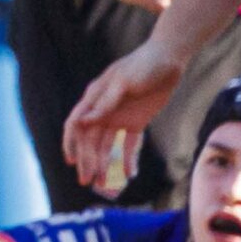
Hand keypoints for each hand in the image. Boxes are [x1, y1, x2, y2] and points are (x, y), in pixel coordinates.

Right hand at [62, 39, 184, 195]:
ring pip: (107, 145)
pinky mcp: (136, 121)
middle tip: (88, 181)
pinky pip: (129, 144)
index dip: (70, 143)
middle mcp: (103, 110)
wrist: (170, 58)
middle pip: (90, 140)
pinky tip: (129, 174)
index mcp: (94, 99)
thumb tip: (83, 123)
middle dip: (87, 160)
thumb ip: (104, 103)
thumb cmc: (143, 65)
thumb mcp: (123, 82)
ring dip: (103, 163)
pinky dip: (128, 158)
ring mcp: (119, 116)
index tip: (70, 162)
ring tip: (103, 184)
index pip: (76, 125)